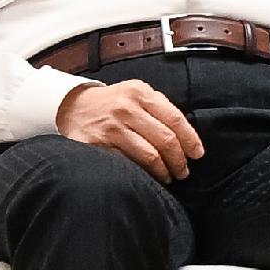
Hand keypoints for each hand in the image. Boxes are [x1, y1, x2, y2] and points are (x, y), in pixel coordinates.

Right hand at [57, 77, 202, 180]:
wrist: (72, 105)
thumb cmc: (111, 103)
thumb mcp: (135, 94)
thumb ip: (159, 108)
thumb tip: (186, 135)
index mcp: (140, 93)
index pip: (175, 119)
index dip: (190, 140)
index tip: (197, 154)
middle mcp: (126, 108)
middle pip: (165, 139)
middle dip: (179, 160)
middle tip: (183, 171)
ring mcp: (111, 127)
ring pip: (149, 154)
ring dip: (163, 170)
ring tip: (168, 177)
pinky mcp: (97, 144)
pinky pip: (127, 163)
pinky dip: (141, 173)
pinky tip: (147, 177)